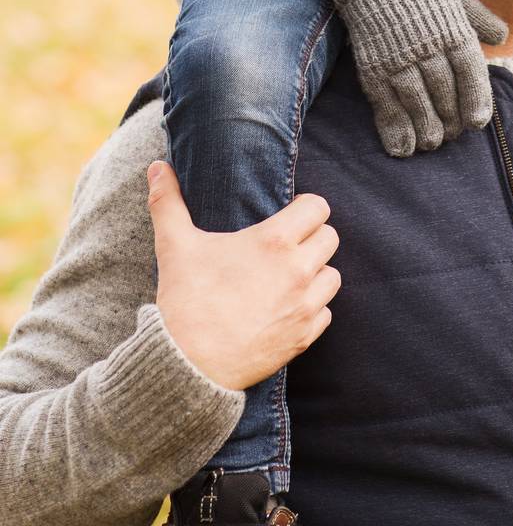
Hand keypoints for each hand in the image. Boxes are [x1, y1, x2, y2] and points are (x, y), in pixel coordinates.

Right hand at [147, 160, 340, 390]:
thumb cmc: (185, 301)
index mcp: (274, 241)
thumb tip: (157, 167)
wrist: (187, 367)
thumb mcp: (175, 246)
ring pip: (332, 276)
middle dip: (312, 238)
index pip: (318, 207)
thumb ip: (168, 202)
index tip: (289, 216)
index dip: (306, 208)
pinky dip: (312, 309)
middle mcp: (297, 270)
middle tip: (287, 247)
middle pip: (330, 238)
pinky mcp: (303, 337)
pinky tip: (288, 308)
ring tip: (289, 277)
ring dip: (316, 273)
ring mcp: (303, 305)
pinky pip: (325, 313)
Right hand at [324, 0, 508, 157]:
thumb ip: (479, 17)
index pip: (471, 75)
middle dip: (452, 121)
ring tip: (432, 143)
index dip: (476, 101)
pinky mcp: (373, 66)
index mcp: (453, 30)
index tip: (478, 122)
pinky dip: (395, 129)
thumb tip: (502, 36)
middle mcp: (428, 48)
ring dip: (427, 130)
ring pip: (418, 106)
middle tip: (453, 135)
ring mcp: (399, 59)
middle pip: (446, 95)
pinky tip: (402, 148)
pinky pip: (386, 105)